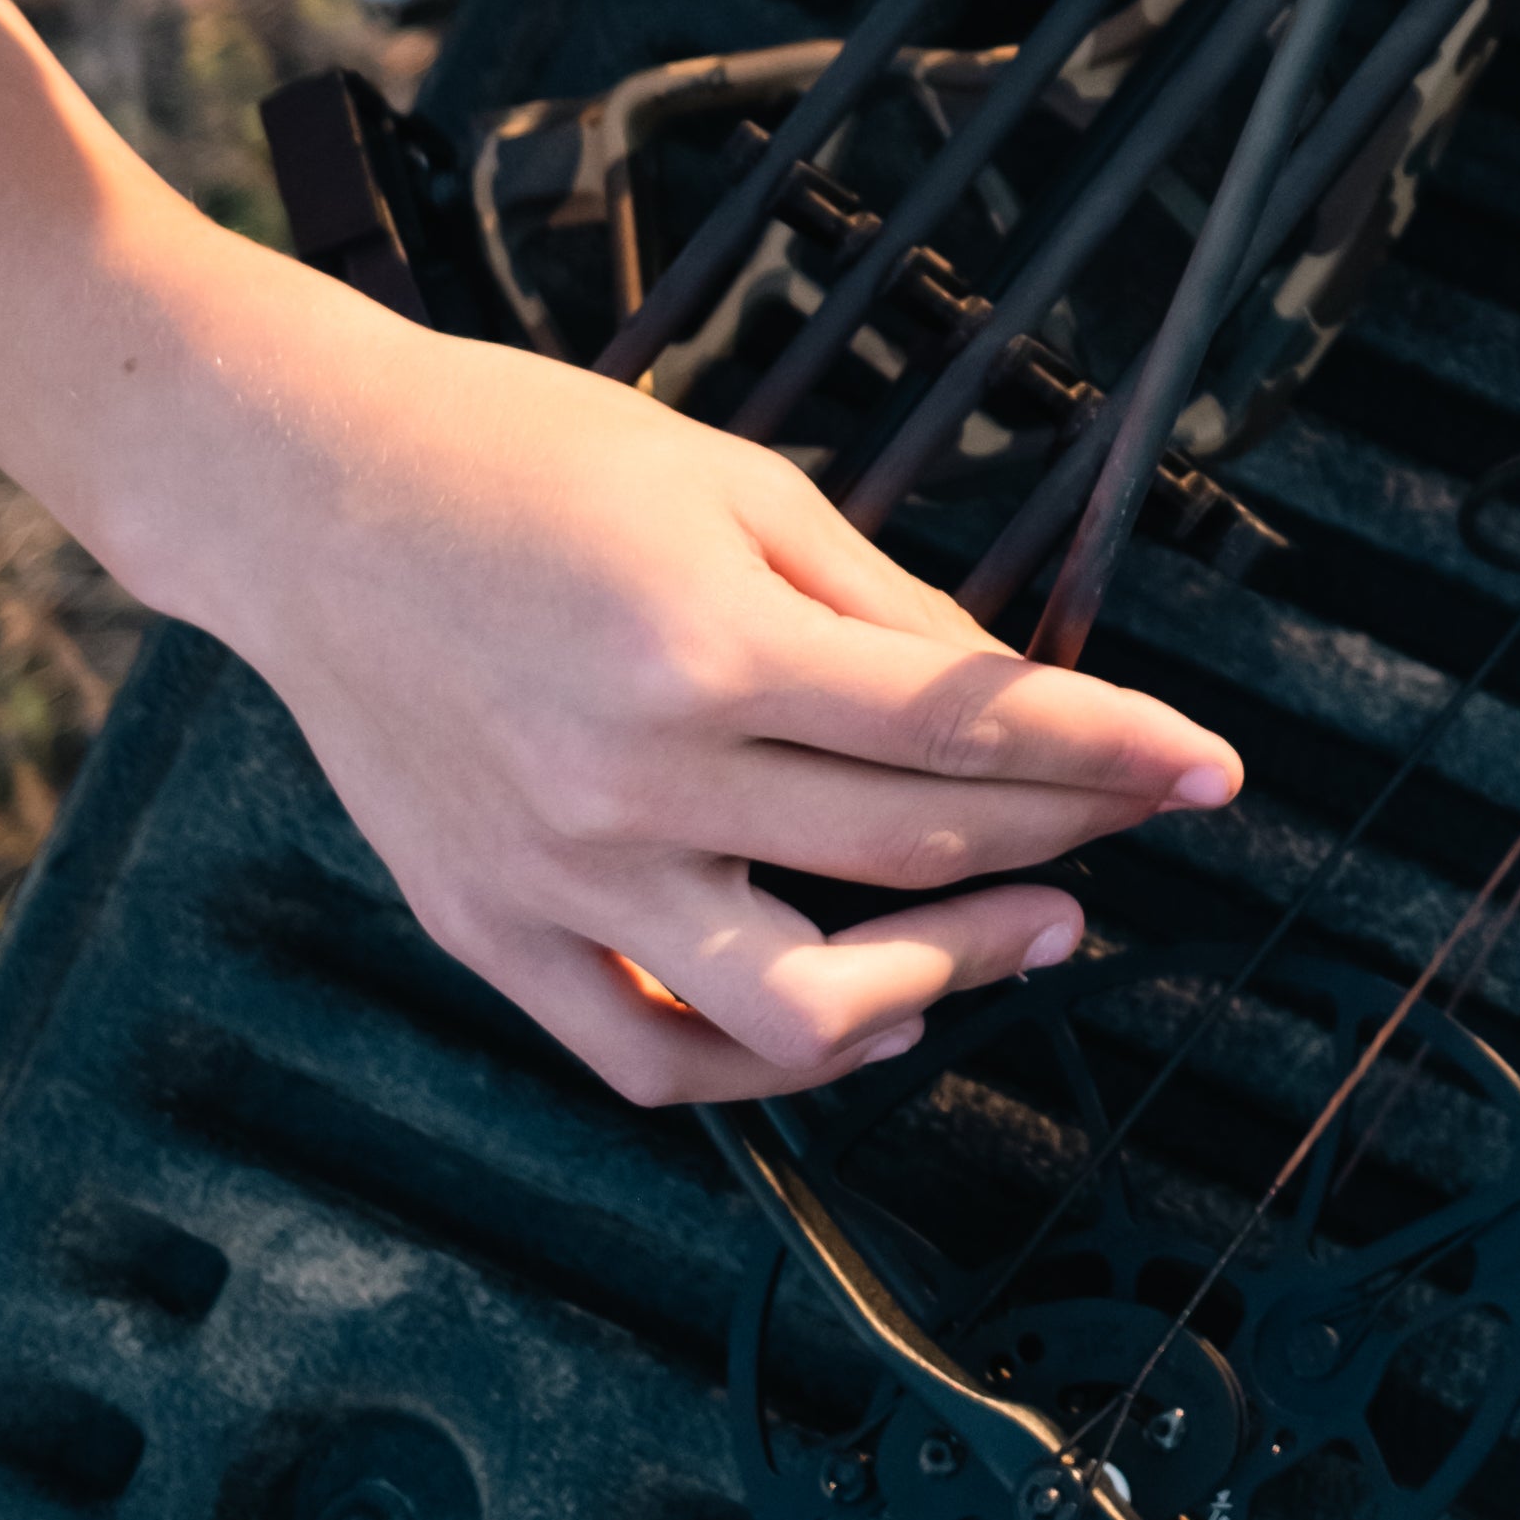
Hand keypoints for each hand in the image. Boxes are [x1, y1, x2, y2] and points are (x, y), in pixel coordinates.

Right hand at [148, 291, 1238, 1108]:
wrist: (309, 496)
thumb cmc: (524, 457)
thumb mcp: (732, 485)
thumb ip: (877, 602)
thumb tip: (1006, 687)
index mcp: (708, 647)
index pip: (962, 724)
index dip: (1108, 749)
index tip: (1211, 767)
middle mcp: (638, 781)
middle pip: (908, 851)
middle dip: (1060, 839)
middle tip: (1143, 825)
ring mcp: (559, 875)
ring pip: (797, 1000)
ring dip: (944, 977)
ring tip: (1034, 930)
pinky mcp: (492, 931)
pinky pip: (651, 1054)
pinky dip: (771, 1061)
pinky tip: (867, 1016)